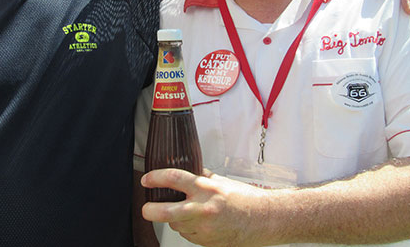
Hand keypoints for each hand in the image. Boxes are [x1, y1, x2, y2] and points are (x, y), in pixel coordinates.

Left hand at [141, 169, 273, 246]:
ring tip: (183, 212)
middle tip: (146, 208)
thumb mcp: (221, 181)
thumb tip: (187, 171)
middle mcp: (203, 209)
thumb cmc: (246, 199)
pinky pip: (188, 235)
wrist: (263, 219)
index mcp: (206, 188)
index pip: (173, 179)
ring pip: (176, 225)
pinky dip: (187, 228)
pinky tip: (197, 222)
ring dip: (174, 219)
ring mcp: (204, 228)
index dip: (155, 178)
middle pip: (166, 212)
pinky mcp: (207, 242)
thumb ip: (202, 177)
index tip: (147, 180)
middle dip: (150, 210)